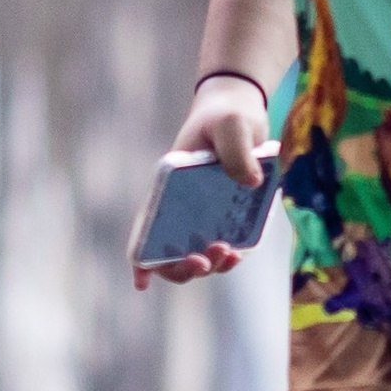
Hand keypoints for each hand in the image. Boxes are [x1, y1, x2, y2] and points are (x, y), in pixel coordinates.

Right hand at [136, 72, 272, 287]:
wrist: (242, 110)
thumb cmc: (227, 116)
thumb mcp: (232, 125)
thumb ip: (237, 149)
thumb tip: (250, 183)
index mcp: (168, 186)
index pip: (148, 225)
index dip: (140, 255)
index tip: (141, 280)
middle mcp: (184, 207)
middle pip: (172, 252)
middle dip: (183, 268)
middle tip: (204, 261)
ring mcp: (207, 215)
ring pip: (200, 255)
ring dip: (210, 266)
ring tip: (229, 254)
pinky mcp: (231, 217)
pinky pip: (227, 247)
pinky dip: (230, 257)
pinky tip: (240, 253)